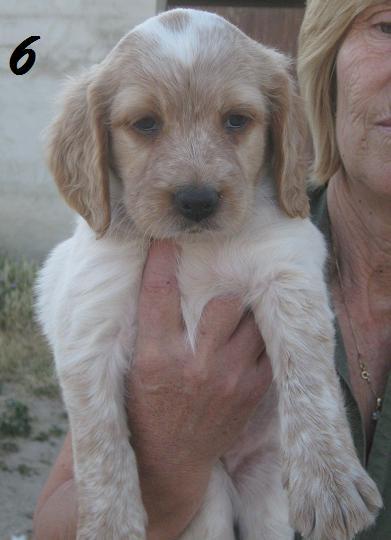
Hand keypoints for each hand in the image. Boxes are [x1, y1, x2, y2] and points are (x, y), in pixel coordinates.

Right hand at [33, 240, 271, 539]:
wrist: (170, 461)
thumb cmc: (146, 408)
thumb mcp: (134, 368)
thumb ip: (148, 328)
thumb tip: (158, 279)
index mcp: (156, 358)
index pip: (159, 296)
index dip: (162, 261)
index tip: (165, 238)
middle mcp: (195, 366)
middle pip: (226, 303)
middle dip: (224, 294)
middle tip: (221, 296)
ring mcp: (229, 380)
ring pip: (255, 322)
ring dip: (248, 315)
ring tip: (240, 318)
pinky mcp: (252, 392)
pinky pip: (269, 348)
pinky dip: (261, 340)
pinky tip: (249, 343)